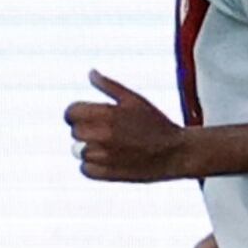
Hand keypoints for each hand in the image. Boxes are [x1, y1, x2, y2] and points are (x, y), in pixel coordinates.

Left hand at [65, 71, 185, 181]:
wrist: (176, 153)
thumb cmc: (157, 123)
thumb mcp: (134, 99)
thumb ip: (109, 86)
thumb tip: (91, 73)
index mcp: (107, 114)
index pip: (71, 112)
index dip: (76, 113)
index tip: (84, 116)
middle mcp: (103, 135)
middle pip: (75, 132)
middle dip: (85, 130)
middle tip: (102, 132)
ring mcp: (104, 156)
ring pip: (78, 151)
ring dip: (89, 148)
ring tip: (108, 147)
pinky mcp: (108, 174)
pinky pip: (85, 169)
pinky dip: (92, 166)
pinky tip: (106, 160)